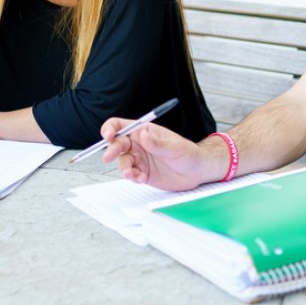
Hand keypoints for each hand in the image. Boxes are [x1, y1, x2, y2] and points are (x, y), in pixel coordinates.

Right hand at [99, 119, 219, 191]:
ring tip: (132, 174)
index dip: (110, 129)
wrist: (197, 171)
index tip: (108, 136)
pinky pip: (131, 174)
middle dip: (111, 150)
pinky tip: (141, 179)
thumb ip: (157, 143)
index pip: (121, 126)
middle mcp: (139, 144)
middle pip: (117, 144)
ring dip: (123, 168)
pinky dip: (132, 177)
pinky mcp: (142, 173)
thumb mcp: (175, 147)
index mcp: (144, 131)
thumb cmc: (188, 153)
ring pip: (122, 161)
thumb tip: (143, 135)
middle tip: (109, 157)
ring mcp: (140, 159)